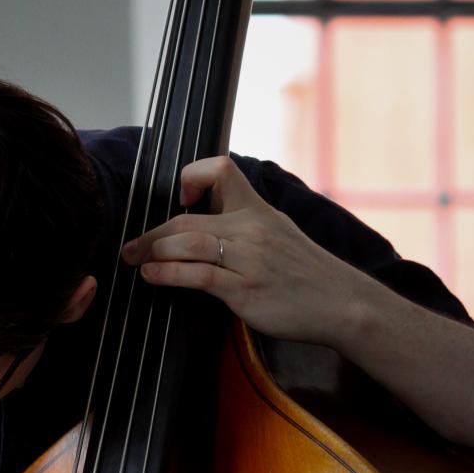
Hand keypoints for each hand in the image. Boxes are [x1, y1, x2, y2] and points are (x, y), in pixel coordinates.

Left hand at [120, 156, 384, 346]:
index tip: (182, 198)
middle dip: (152, 234)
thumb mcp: (278, 236)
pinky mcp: (245, 289)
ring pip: (188, 243)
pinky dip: (167, 273)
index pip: (222, 169)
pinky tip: (151, 276)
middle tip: (131, 247)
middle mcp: (251, 228)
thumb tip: (202, 231)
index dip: (193, 176)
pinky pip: (197, 275)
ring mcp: (248, 259)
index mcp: (258, 210)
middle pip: (186, 219)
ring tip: (135, 260)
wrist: (342, 304)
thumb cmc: (306, 275)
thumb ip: (244, 228)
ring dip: (153, 251)